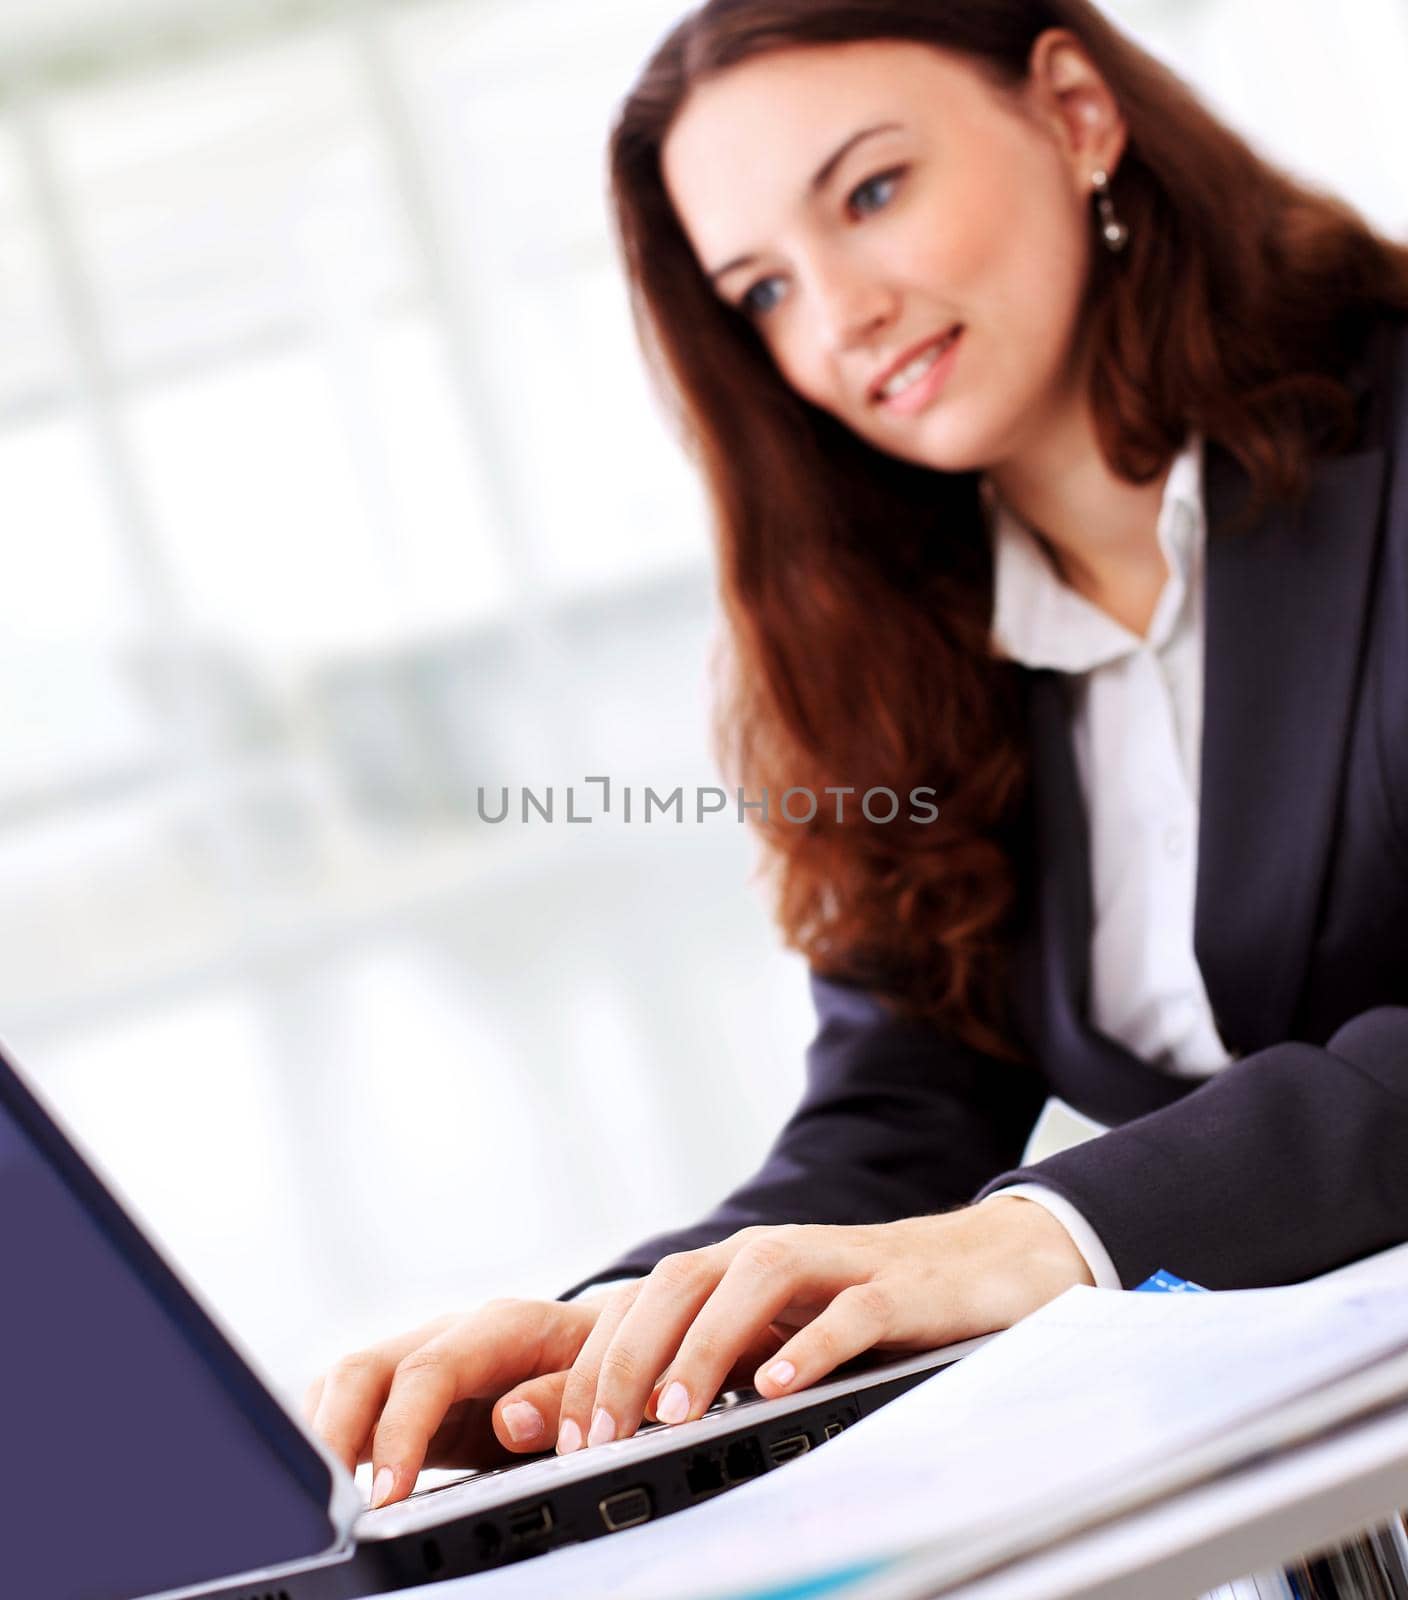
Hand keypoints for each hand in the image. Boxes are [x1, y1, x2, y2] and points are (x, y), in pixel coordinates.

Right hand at [301, 1296, 604, 1508]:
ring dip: (323, 1436)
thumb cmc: (602, 1360)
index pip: (430, 1370)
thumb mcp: (605, 1376)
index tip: (385, 1497)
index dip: (401, 1431)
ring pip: (347, 1384)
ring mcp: (423, 1360)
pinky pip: (352, 1405)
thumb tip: (510, 1420)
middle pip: (365, 1369)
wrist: (605, 1340)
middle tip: (327, 1507)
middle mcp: (450, 1336)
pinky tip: (323, 1483)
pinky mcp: (409, 1394)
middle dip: (334, 1434)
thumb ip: (563, 1397)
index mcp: (501, 1327)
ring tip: (315, 1503)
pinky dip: (329, 1438)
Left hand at [554, 1197, 1092, 1453]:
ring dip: (703, 1346)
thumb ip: (714, 1368)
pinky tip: (777, 1387)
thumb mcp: (779, 1335)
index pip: (643, 1300)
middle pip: (679, 1281)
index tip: (564, 1436)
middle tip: (600, 1436)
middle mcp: (773, 1254)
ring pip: (752, 1281)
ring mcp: (835, 1263)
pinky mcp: (896, 1286)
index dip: (596, 1362)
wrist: (980, 1266)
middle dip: (629, 1358)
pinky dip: (809, 1345)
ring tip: (672, 1415)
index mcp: (735, 1268)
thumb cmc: (866, 1308)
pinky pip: (847, 1309)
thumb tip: (625, 1426)